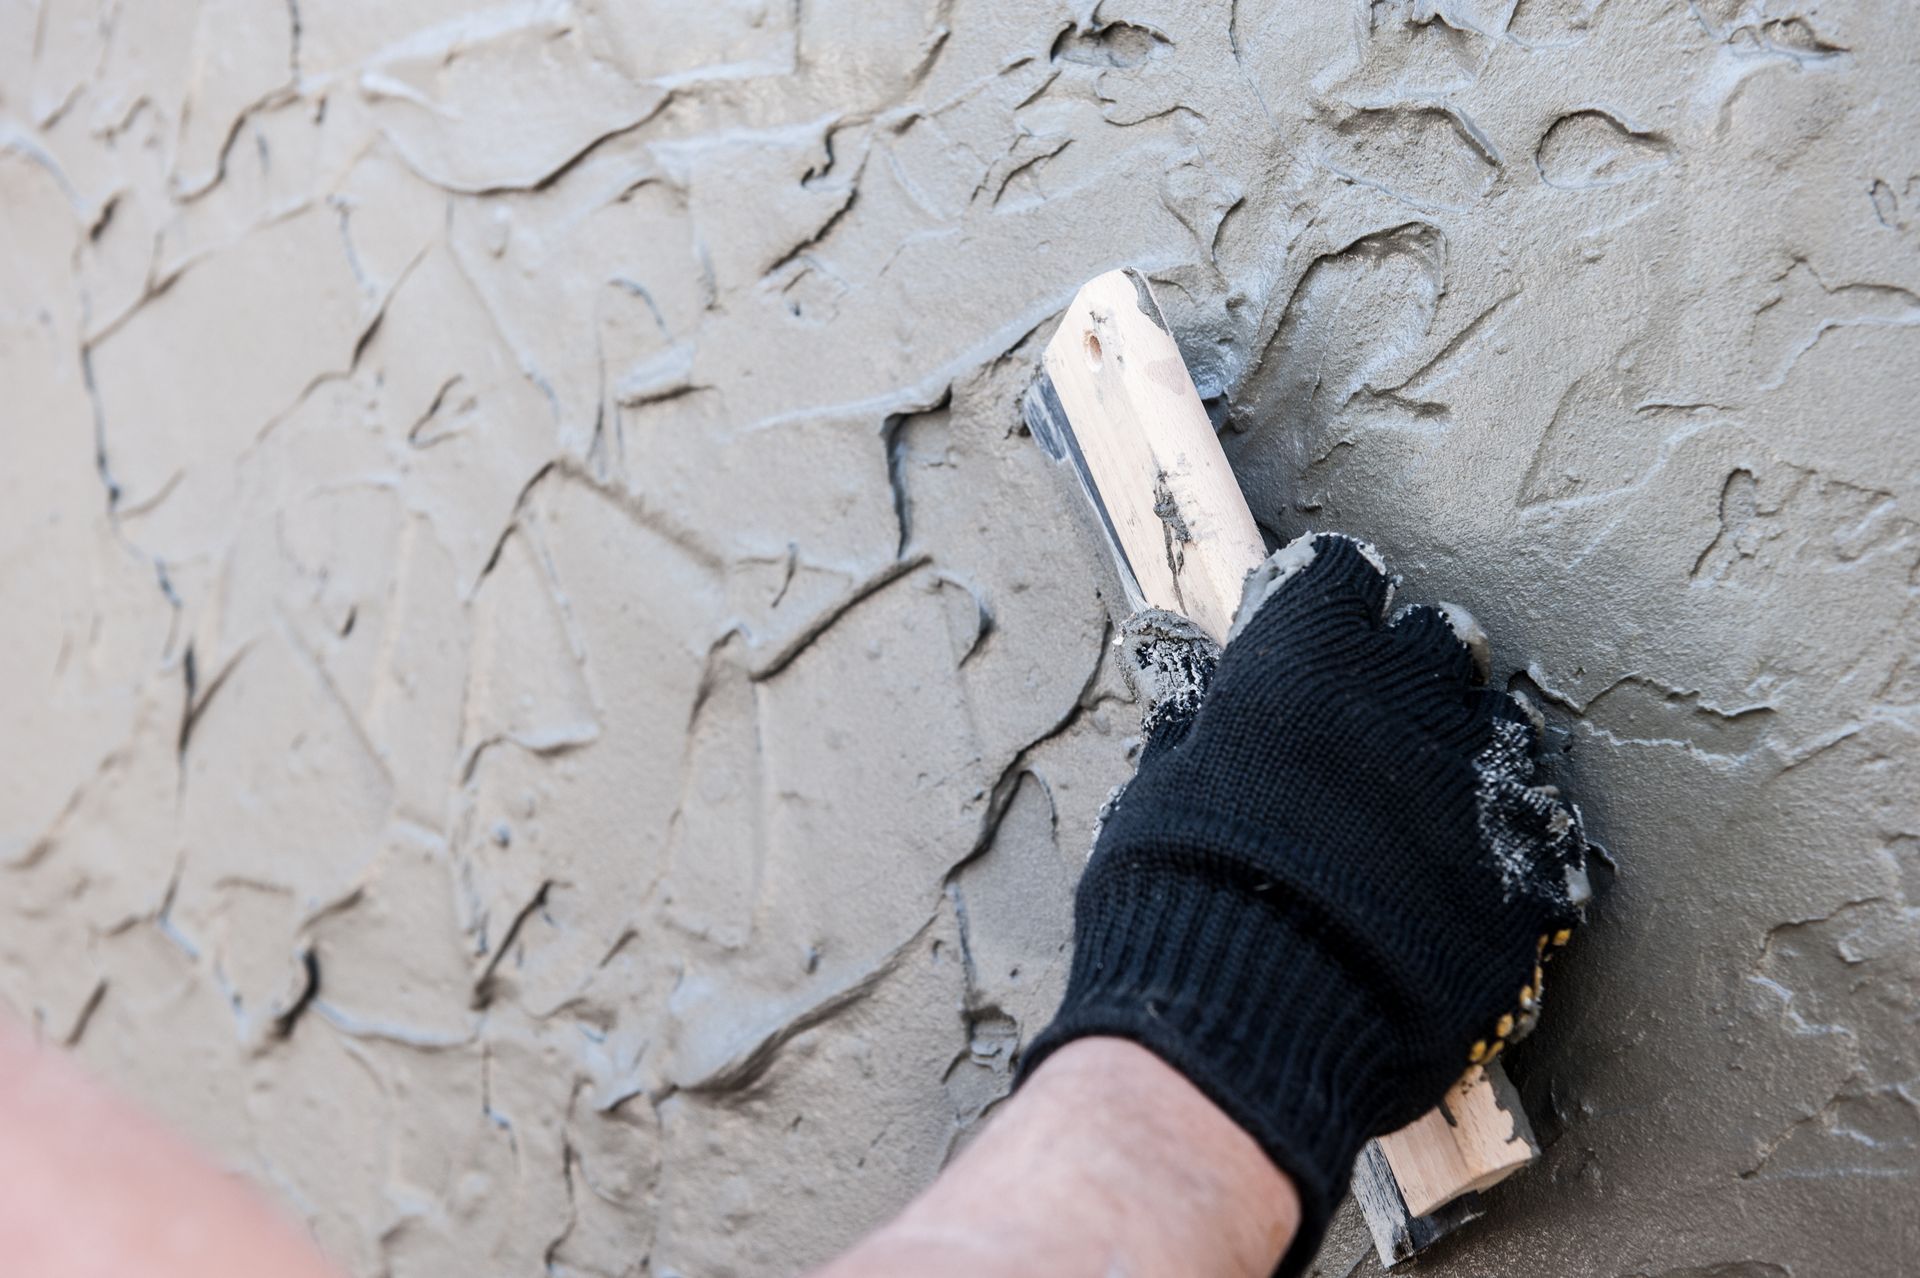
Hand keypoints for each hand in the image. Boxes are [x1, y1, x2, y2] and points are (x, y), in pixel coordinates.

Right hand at [1020, 532, 1596, 1275]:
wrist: (1252, 1026)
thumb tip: (1192, 681)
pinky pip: (1539, 836)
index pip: (1341, 579)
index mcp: (1308, 661)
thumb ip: (1195, 722)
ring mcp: (1482, 789)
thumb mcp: (1157, 790)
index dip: (1324, 603)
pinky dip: (1505, 844)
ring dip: (1462, 750)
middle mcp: (1409, 702)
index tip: (1311, 626)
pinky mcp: (1529, 881)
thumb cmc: (1178, 901)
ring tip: (1419, 804)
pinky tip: (1461, 874)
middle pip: (1436, 641)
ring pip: (1501, 727)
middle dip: (1406, 668)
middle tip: (1369, 717)